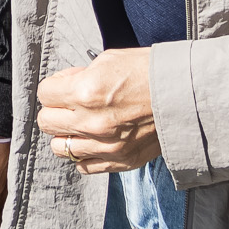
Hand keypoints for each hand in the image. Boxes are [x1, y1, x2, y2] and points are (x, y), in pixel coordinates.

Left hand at [37, 48, 159, 172]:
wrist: (185, 96)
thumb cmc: (148, 73)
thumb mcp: (108, 61)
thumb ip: (80, 76)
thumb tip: (64, 85)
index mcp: (86, 92)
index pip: (44, 94)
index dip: (53, 87)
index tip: (63, 86)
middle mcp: (92, 122)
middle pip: (46, 123)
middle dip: (55, 110)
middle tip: (69, 105)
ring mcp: (105, 146)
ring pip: (60, 148)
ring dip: (67, 135)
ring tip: (81, 125)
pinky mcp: (120, 161)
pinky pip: (84, 166)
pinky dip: (84, 154)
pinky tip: (94, 141)